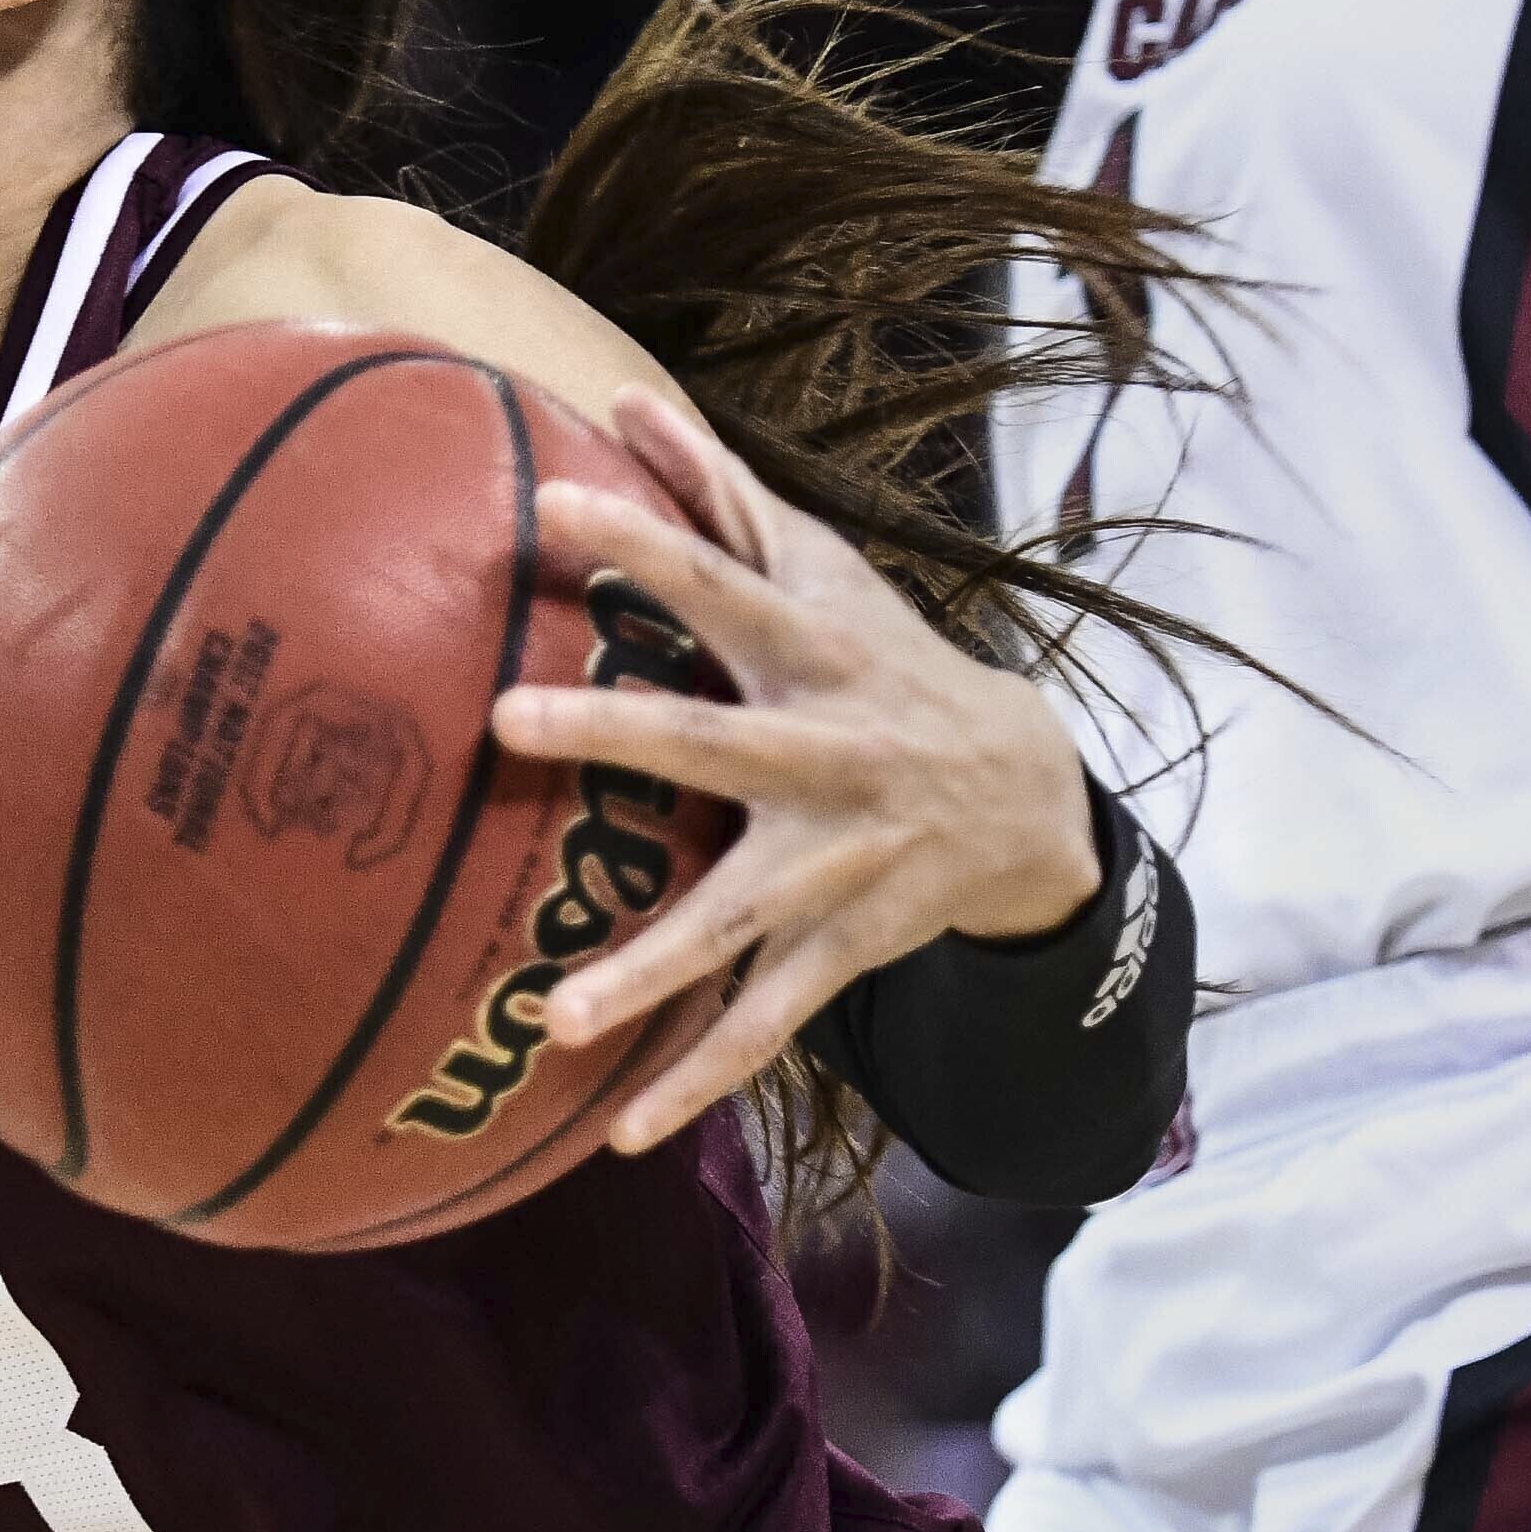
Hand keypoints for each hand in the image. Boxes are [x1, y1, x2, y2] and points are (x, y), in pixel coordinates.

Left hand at [485, 385, 1103, 1152]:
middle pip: (714, 746)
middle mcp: (827, 758)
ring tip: (552, 1018)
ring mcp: (838, 866)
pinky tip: (621, 1131)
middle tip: (505, 722)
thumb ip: (720, 495)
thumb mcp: (825, 574)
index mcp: (816, 655)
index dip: (647, 540)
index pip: (721, 585)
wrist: (1025, 797)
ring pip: (737, 923)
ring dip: (650, 970)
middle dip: (616, 735)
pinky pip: (764, 1025)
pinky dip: (697, 1081)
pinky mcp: (842, 948)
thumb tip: (627, 399)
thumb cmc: (886, 664)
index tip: (551, 501)